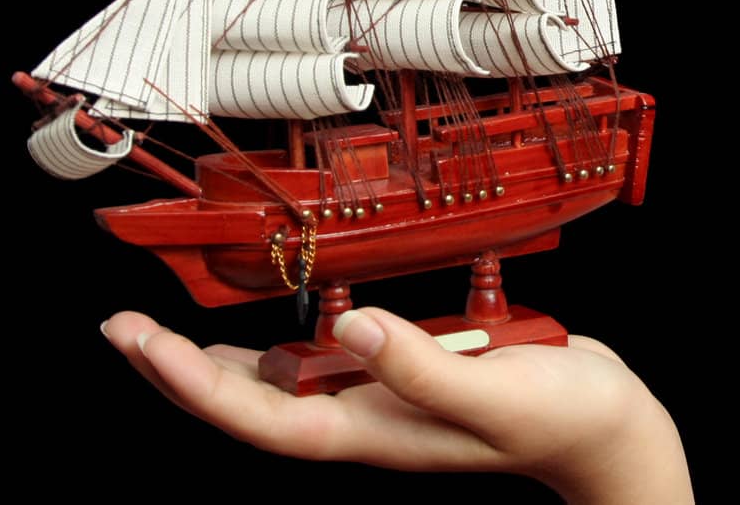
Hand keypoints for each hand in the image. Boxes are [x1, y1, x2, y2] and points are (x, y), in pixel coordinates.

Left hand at [102, 309, 692, 503]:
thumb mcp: (497, 393)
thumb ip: (425, 367)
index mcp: (377, 427)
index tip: (140, 343)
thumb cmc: (565, 418)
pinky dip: (304, 333)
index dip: (191, 385)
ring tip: (176, 333)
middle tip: (126, 331)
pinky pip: (338, 354)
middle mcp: (372, 414)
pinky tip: (299, 311)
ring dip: (227, 360)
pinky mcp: (415, 370)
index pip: (261, 415)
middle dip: (183, 373)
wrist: (613, 426)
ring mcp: (391, 396)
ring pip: (287, 383)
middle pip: (254, 405)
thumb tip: (352, 326)